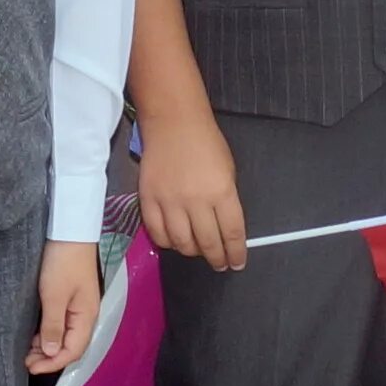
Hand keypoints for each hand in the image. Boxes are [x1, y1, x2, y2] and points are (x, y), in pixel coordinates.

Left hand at [27, 240, 100, 374]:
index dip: (54, 363)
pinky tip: (36, 335)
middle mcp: (85, 315)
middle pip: (71, 345)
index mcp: (86, 316)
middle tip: (26, 362)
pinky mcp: (70, 297)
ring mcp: (78, 306)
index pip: (74, 350)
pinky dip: (48, 333)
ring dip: (48, 346)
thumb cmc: (62, 262)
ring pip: (65, 335)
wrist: (69, 231)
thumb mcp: (54, 295)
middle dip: (50, 358)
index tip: (32, 367)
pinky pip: (61, 323)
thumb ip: (53, 325)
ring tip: (28, 352)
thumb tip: (52, 352)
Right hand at [136, 109, 246, 269]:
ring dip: (192, 252)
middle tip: (220, 263)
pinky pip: (157, 233)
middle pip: (208, 243)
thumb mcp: (228, 171)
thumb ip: (226, 201)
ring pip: (182, 243)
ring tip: (197, 250)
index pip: (231, 234)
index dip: (235, 253)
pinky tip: (174, 241)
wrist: (173, 122)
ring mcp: (170, 202)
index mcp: (222, 192)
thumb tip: (225, 229)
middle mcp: (196, 201)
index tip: (237, 262)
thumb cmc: (206, 143)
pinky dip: (167, 242)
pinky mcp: (148, 200)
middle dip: (217, 259)